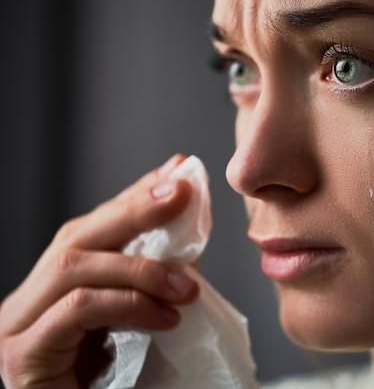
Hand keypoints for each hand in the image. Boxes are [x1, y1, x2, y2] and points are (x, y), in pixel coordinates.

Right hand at [0, 154, 199, 388]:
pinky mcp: (25, 355)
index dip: (135, 196)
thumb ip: (152, 285)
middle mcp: (29, 300)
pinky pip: (77, 310)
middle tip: (182, 193)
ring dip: (140, 268)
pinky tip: (166, 319)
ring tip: (186, 287)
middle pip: (77, 235)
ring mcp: (19, 326)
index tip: (176, 171)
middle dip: (135, 209)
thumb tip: (188, 246)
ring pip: (74, 266)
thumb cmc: (112, 387)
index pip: (94, 228)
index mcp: (55, 290)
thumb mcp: (137, 325)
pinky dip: (128, 304)